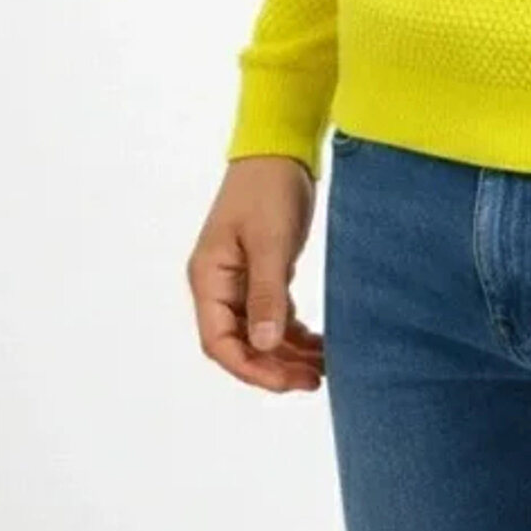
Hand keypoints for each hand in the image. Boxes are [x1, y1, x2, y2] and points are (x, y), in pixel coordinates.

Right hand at [186, 155, 324, 392]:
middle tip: (313, 381)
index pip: (219, 342)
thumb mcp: (269, 241)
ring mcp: (240, 280)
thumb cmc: (268, 187)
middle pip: (241, 344)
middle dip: (274, 367)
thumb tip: (266, 345)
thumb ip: (266, 293)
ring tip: (322, 369)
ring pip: (260, 334)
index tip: (286, 382)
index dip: (250, 368)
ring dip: (287, 354)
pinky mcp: (263, 273)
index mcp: (208, 278)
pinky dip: (294, 333)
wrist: (281, 148)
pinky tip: (318, 345)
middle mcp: (219, 285)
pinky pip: (274, 316)